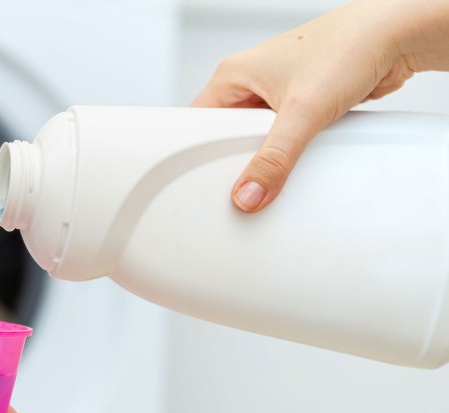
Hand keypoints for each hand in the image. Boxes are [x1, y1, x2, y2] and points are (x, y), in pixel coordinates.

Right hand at [192, 0, 448, 211]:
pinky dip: (287, 153)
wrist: (398, 36)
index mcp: (233, 74)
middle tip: (242, 182)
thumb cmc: (349, 46)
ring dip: (266, 157)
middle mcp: (251, 82)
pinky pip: (281, 139)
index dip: (198, 155)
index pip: (197, 123)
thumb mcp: (303, 112)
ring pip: (255, 139)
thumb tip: (248, 194)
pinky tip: (294, 162)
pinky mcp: (300, 105)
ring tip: (271, 170)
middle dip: (235, 160)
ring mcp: (276, 93)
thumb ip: (274, 160)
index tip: (204, 181)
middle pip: (225, 136)